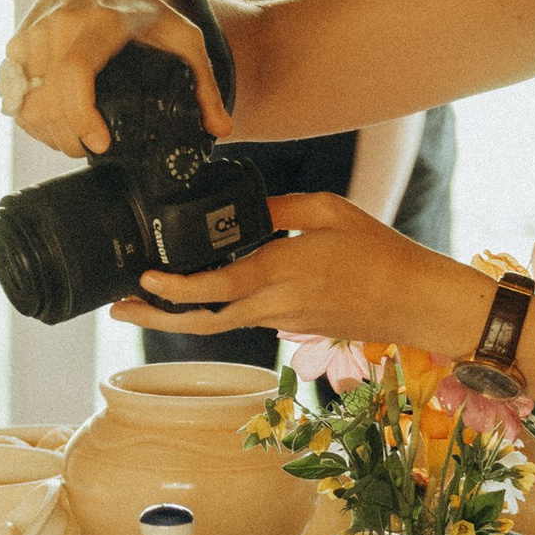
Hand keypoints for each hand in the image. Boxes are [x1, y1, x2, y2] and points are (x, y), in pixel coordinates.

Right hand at [4, 0, 227, 158]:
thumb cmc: (145, 10)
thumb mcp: (184, 37)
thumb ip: (204, 83)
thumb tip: (220, 129)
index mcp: (100, 21)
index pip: (76, 73)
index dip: (80, 116)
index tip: (98, 144)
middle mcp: (60, 23)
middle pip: (48, 99)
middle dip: (68, 137)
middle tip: (91, 151)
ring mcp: (34, 32)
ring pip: (27, 100)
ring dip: (46, 131)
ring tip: (72, 141)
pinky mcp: (17, 42)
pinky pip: (14, 92)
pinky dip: (30, 117)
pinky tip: (52, 125)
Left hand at [113, 190, 471, 356]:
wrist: (414, 300)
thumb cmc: (379, 252)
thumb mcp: (328, 210)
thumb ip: (278, 210)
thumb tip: (243, 208)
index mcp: (280, 272)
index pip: (214, 286)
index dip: (173, 288)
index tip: (143, 279)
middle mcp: (274, 305)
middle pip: (204, 318)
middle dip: (158, 314)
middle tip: (119, 307)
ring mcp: (282, 321)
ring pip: (220, 322)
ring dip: (181, 315)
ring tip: (145, 304)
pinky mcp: (292, 326)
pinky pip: (243, 318)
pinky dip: (214, 310)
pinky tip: (199, 297)